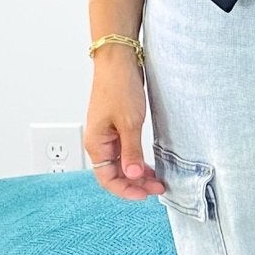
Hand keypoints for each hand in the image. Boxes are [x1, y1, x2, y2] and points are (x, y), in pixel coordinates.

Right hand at [85, 58, 165, 198]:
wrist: (118, 60)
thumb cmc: (119, 86)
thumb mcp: (129, 123)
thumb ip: (131, 152)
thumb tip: (133, 176)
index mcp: (96, 144)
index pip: (108, 179)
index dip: (126, 190)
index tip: (146, 194)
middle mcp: (99, 142)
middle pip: (115, 174)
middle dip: (136, 184)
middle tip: (158, 187)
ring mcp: (108, 135)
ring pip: (121, 164)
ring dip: (137, 174)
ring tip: (157, 179)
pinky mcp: (117, 127)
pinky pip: (125, 152)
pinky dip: (137, 161)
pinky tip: (149, 165)